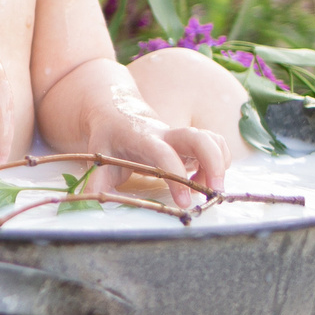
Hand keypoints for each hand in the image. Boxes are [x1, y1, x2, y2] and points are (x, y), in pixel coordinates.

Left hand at [88, 111, 230, 207]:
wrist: (117, 112)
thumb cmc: (109, 139)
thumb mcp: (99, 157)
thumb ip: (97, 180)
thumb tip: (94, 198)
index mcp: (143, 139)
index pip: (165, 154)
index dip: (177, 177)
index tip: (184, 202)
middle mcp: (167, 135)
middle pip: (200, 139)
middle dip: (214, 164)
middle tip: (215, 192)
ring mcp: (182, 137)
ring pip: (212, 140)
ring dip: (220, 164)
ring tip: (208, 188)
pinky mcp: (191, 141)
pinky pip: (215, 145)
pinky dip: (219, 163)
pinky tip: (201, 180)